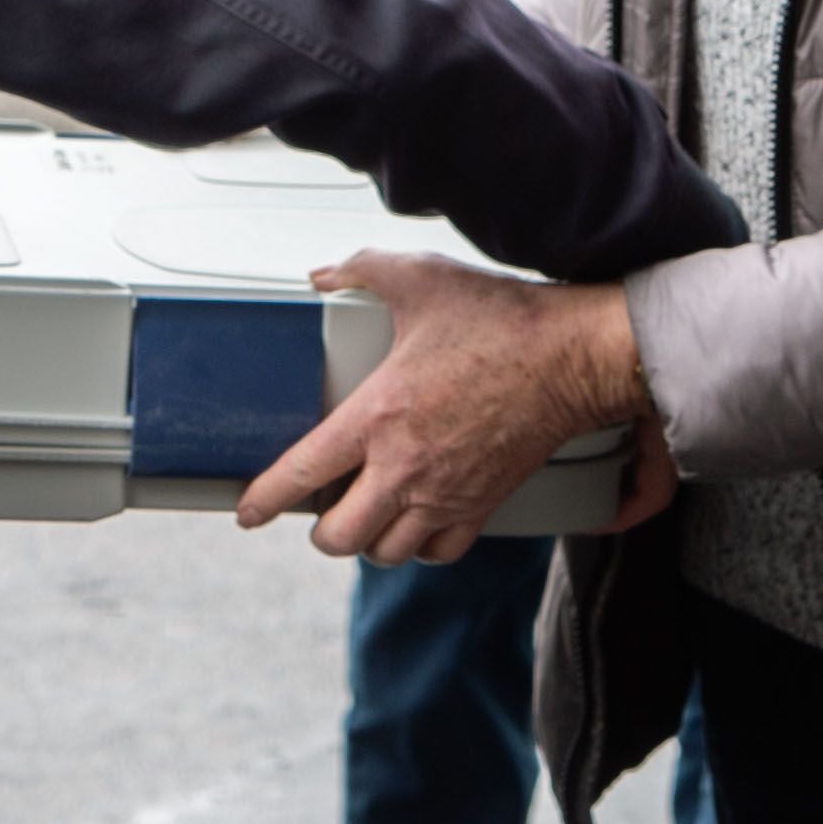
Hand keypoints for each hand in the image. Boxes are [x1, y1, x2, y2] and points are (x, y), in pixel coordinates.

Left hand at [237, 251, 666, 565]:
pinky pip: (438, 552)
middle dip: (321, 531)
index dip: (264, 500)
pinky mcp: (482, 505)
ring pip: (385, 552)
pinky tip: (415, 523)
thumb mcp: (421, 279)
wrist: (573, 359)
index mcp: (379, 416)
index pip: (302, 474)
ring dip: (368, 541)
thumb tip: (324, 275)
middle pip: (339, 536)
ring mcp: (445, 493)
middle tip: (321, 509)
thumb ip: (362, 271)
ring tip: (366, 516)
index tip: (249, 511)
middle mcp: (406, 467)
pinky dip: (419, 546)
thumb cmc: (503, 322)